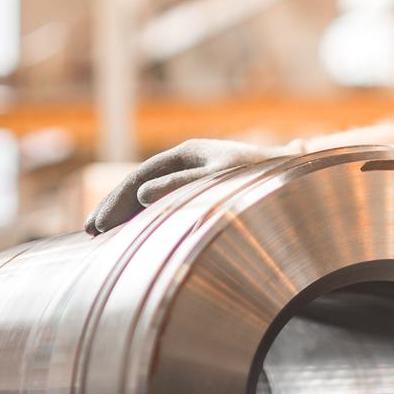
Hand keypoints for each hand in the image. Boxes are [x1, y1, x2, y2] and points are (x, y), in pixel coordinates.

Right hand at [85, 138, 303, 233]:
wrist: (302, 182)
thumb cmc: (265, 182)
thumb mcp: (220, 184)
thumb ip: (182, 189)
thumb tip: (142, 195)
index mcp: (189, 153)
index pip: (142, 176)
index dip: (117, 200)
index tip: (100, 224)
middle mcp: (189, 163)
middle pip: (141, 186)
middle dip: (115, 208)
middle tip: (91, 232)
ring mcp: (196, 180)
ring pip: (152, 199)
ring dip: (128, 217)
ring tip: (103, 239)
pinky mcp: (206, 197)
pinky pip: (168, 209)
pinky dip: (147, 223)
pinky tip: (134, 241)